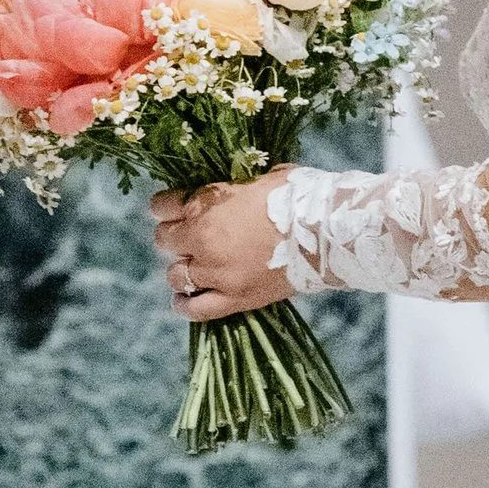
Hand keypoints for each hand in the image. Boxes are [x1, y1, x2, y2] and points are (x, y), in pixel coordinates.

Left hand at [151, 176, 292, 322]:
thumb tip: (226, 188)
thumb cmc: (298, 196)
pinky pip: (196, 309)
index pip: (162, 206)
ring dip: (182, 268)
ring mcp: (217, 272)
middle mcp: (202, 239)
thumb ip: (232, 187)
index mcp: (205, 204)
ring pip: (176, 275)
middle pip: (165, 240)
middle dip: (175, 237)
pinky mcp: (235, 298)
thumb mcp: (258, 178)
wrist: (327, 231)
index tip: (174, 209)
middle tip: (192, 237)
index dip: (166, 207)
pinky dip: (184, 305)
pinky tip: (182, 300)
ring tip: (195, 267)